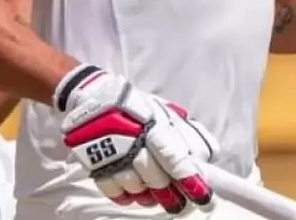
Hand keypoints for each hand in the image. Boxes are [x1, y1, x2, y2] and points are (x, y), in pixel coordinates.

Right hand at [55, 65, 218, 214]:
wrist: (90, 96)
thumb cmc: (133, 106)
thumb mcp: (161, 110)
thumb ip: (184, 133)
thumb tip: (206, 156)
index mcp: (151, 123)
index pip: (173, 157)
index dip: (189, 178)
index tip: (204, 197)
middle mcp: (131, 140)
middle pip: (156, 179)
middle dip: (170, 192)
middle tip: (178, 200)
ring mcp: (110, 154)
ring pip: (137, 188)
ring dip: (148, 193)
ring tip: (152, 187)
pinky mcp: (93, 164)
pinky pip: (115, 192)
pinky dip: (126, 195)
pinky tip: (131, 187)